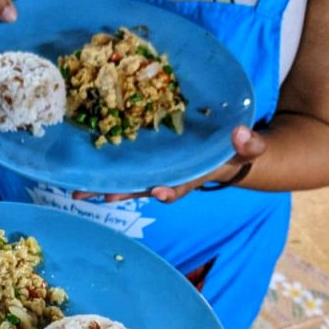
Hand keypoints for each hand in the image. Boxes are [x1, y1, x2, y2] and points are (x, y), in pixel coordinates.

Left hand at [70, 124, 266, 203]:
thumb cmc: (236, 152)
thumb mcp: (248, 149)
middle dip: (123, 192)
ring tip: (78, 191)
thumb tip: (241, 133)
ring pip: (126, 178)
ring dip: (102, 185)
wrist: (224, 149)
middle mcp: (168, 177)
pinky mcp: (145, 158)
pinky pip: (123, 164)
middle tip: (102, 195)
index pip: (180, 186)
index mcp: (192, 176)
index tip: (159, 191)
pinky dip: (104, 167)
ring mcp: (154, 169)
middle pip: (142, 188)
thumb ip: (250, 145)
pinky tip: (79, 168)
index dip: (169, 190)